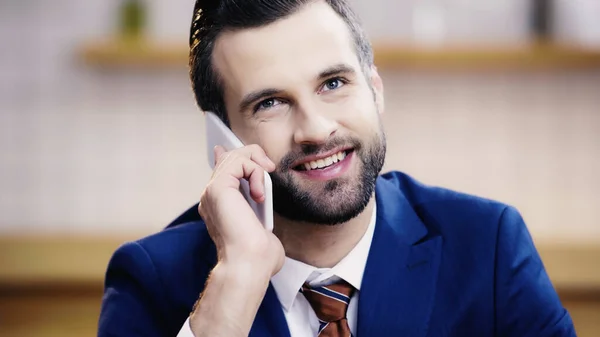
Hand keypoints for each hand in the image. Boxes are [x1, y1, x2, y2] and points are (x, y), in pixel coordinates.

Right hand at [199, 144, 284, 276]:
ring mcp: (213, 191)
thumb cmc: (259, 258)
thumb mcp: (263, 230)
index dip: (235, 157)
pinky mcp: (219, 187)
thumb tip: (262, 209)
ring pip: (233, 155)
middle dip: (254, 157)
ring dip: (257, 164)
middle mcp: (212, 197)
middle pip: (229, 158)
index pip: (222, 171)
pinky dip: (256, 172)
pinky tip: (259, 194)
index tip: (254, 160)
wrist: (249, 265)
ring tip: (264, 187)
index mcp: (220, 207)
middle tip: (270, 171)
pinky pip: (239, 162)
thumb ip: (260, 214)